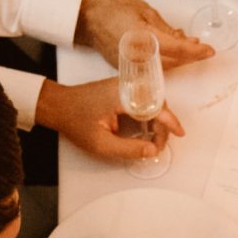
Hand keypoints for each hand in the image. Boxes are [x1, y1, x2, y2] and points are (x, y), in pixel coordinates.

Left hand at [37, 75, 185, 163]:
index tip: (179, 134)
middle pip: (158, 103)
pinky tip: (145, 131)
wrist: (58, 105)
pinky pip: (143, 100)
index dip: (170, 122)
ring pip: (152, 101)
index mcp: (123, 96)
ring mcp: (124, 86)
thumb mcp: (101, 144)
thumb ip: (129, 149)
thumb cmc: (75, 121)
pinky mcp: (122, 89)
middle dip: (164, 125)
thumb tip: (151, 151)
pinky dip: (148, 115)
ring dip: (157, 121)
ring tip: (153, 141)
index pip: (156, 107)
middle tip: (158, 146)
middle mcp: (126, 86)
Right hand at [74, 0, 214, 70]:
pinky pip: (152, 70)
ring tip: (186, 48)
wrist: (89, 19)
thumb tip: (184, 39)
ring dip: (179, 61)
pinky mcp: (128, 69)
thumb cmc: (114, 10)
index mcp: (144, 37)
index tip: (209, 51)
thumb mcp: (145, 11)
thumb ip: (166, 28)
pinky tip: (169, 52)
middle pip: (173, 63)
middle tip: (201, 49)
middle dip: (189, 57)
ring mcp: (133, 65)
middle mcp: (139, 56)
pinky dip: (165, 62)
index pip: (178, 49)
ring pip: (165, 69)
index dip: (196, 51)